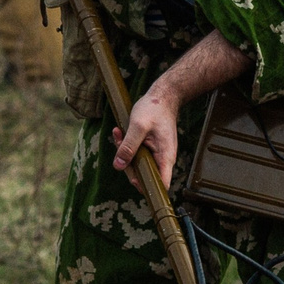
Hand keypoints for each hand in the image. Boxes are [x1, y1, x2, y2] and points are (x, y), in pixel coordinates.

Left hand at [111, 31, 251, 185]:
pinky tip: (119, 132)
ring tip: (118, 134)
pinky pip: (135, 153)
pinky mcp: (149, 148)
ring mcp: (156, 154)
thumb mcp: (138, 126)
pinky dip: (125, 145)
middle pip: (145, 176)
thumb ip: (128, 146)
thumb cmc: (154, 109)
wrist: (162, 96)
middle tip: (119, 147)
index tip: (134, 179)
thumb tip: (118, 166)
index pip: (162, 184)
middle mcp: (162, 159)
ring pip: (137, 164)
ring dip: (124, 152)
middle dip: (128, 165)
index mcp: (165, 157)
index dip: (148, 187)